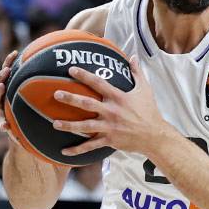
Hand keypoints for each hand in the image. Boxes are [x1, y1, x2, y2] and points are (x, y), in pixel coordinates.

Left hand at [0, 49, 17, 127]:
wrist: (14, 116)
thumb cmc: (13, 123)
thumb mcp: (10, 126)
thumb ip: (6, 126)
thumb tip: (4, 128)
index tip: (2, 86)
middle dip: (1, 76)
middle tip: (7, 71)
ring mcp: (3, 84)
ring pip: (3, 73)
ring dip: (7, 64)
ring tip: (13, 55)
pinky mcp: (8, 79)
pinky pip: (9, 68)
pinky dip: (12, 61)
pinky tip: (18, 52)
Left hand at [55, 61, 169, 159]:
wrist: (154, 135)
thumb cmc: (149, 111)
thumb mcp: (145, 89)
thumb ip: (137, 72)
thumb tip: (133, 57)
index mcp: (118, 97)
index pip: (99, 83)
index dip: (85, 75)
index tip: (71, 70)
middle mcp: (111, 111)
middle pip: (87, 104)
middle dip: (70, 99)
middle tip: (56, 94)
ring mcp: (109, 127)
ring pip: (85, 126)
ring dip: (69, 125)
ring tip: (54, 123)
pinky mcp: (109, 140)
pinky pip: (90, 146)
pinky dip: (77, 150)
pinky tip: (64, 151)